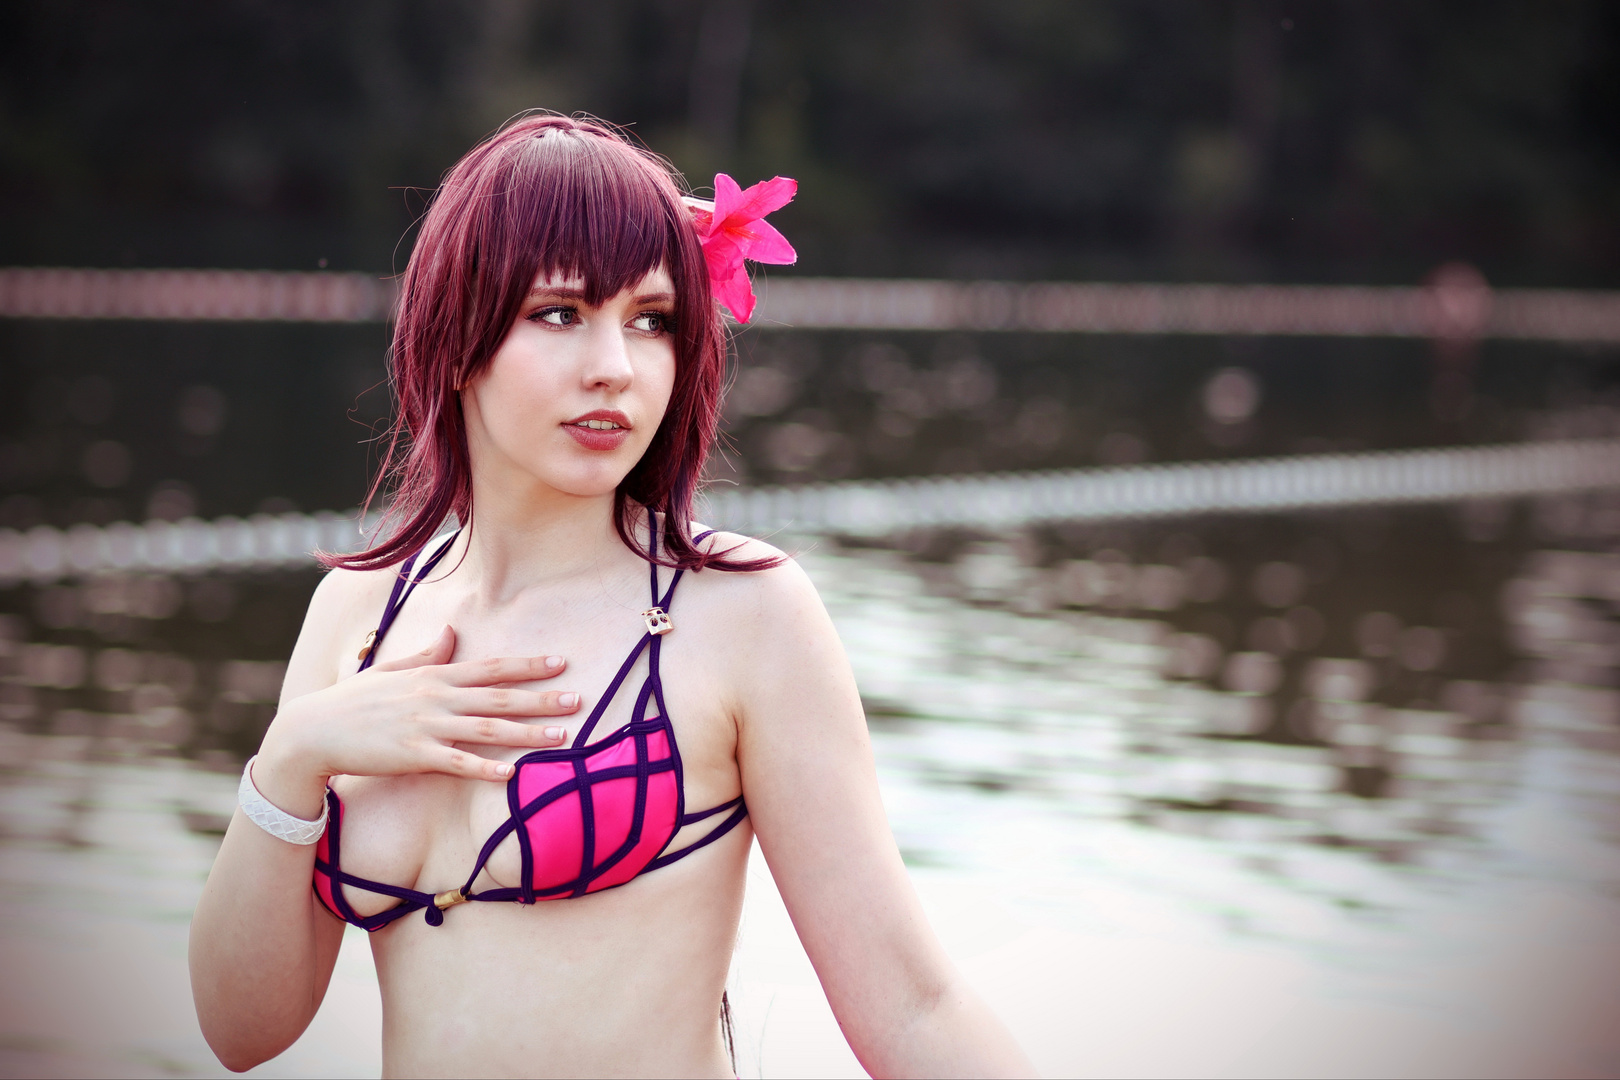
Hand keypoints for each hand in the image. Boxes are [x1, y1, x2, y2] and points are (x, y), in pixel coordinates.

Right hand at [254, 626, 578, 814]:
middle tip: (579, 698)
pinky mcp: (413, 756)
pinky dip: (485, 768)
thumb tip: (451, 630)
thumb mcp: (392, 669)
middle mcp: (435, 697)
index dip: (528, 665)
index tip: (561, 663)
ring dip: (527, 732)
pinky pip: (457, 763)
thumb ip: (427, 654)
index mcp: (432, 674)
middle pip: (498, 696)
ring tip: (563, 736)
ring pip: (487, 728)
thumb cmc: (353, 701)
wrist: (312, 731)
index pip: (490, 667)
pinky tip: (513, 774)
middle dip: (542, 697)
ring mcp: (425, 726)